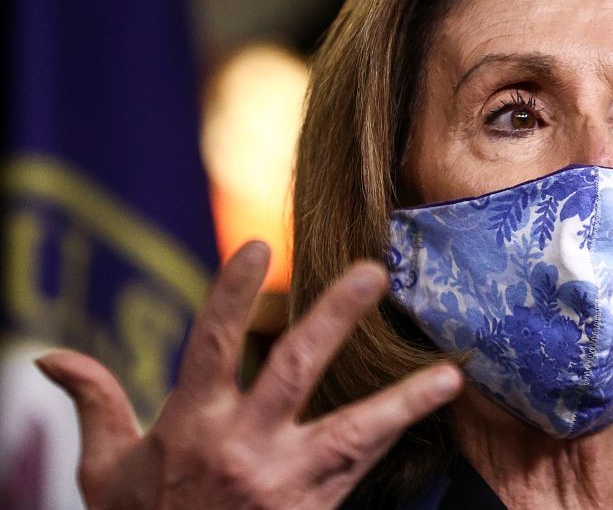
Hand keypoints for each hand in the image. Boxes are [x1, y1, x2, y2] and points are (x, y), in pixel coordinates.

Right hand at [36, 241, 462, 508]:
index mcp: (191, 426)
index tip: (258, 243)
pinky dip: (395, 436)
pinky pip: (362, 467)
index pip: (213, 344)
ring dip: (401, 400)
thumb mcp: (103, 472)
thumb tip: (51, 357)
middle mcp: (243, 448)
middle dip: (334, 317)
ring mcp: (285, 482)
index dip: (233, 292)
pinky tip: (431, 409)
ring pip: (351, 431)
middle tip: (372, 273)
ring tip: (447, 374)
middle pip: (295, 370)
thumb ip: (94, 403)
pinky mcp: (314, 508)